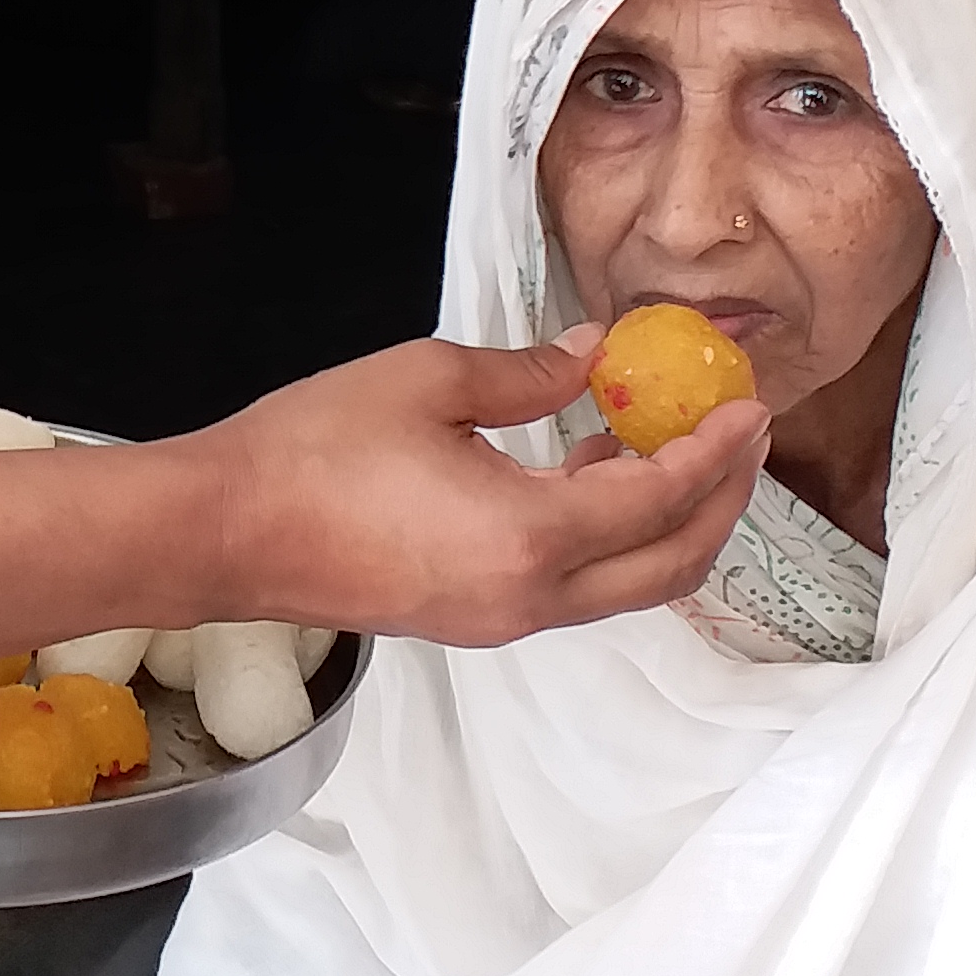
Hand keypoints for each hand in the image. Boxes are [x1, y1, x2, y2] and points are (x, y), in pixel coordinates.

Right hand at [181, 333, 769, 646]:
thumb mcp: (427, 380)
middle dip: (720, 501)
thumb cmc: (311, 453)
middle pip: (669, 566)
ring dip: (668, 521)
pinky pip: (576, 585)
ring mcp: (501, 620)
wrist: (224, 534)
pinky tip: (596, 471)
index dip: (715, 450)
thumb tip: (592, 354)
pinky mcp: (472, 619)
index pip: (660, 499)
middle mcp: (530, 598)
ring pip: (627, 585)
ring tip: (676, 442)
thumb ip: (526, 372)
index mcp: (529, 538)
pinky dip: (613, 536)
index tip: (750, 404)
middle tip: (740, 434)